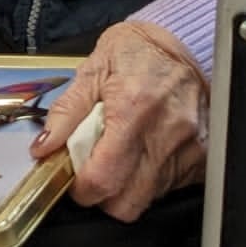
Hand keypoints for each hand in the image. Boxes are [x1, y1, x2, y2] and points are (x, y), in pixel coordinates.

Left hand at [30, 22, 207, 222]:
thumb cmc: (134, 53)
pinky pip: (170, 188)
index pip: (104, 178)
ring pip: (148, 199)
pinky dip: (150, 181)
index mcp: (133, 110)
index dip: (81, 189)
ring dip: (127, 188)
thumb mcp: (90, 72)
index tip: (73, 182)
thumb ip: (65, 112)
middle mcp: (165, 133)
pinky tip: (142, 155)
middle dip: (103, 197)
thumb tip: (43, 146)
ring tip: (119, 158)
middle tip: (94, 173)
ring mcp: (188, 148)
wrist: (178, 43)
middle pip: (126, 203)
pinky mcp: (201, 157)